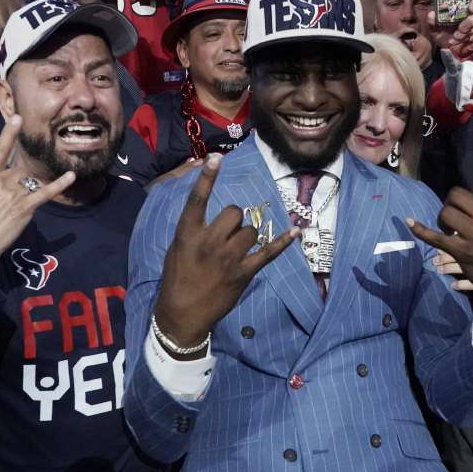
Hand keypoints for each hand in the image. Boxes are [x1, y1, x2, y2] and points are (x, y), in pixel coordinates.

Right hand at [0, 0, 24, 45]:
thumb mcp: (5, 4)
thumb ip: (12, 18)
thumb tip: (17, 40)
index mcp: (19, 3)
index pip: (28, 23)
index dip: (25, 38)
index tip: (20, 49)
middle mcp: (11, 1)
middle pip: (16, 27)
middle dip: (12, 41)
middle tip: (5, 51)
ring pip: (3, 26)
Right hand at [0, 116, 75, 290]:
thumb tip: (9, 176)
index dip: (9, 133)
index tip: (18, 118)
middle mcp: (1, 180)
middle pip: (21, 170)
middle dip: (21, 181)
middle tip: (9, 199)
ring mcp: (14, 193)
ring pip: (31, 181)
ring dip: (30, 189)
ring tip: (14, 206)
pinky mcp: (26, 207)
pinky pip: (46, 192)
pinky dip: (60, 184)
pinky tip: (71, 176)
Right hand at [153, 155, 298, 349]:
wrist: (183, 314)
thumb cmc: (177, 278)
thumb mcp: (177, 249)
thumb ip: (193, 230)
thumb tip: (212, 216)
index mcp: (188, 234)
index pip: (198, 200)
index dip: (207, 178)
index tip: (216, 158)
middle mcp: (210, 242)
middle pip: (234, 212)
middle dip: (233, 219)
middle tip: (226, 233)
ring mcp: (229, 258)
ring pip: (251, 230)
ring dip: (247, 235)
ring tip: (236, 249)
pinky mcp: (244, 273)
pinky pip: (268, 252)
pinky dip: (283, 242)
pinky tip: (296, 232)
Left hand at [407, 129, 472, 306]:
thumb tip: (459, 198)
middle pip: (456, 194)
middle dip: (451, 203)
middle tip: (457, 218)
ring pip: (446, 213)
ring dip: (443, 220)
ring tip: (452, 231)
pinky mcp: (462, 251)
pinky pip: (435, 236)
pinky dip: (421, 230)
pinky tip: (411, 223)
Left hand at [428, 0, 472, 57]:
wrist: (445, 47)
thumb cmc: (442, 32)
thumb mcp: (434, 26)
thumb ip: (432, 20)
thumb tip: (431, 14)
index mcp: (463, 8)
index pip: (472, 0)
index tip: (470, 6)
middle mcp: (472, 16)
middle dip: (470, 22)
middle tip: (460, 28)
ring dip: (465, 35)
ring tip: (454, 38)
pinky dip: (467, 43)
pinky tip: (458, 44)